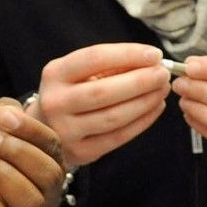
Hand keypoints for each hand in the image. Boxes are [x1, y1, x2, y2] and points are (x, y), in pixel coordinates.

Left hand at [0, 100, 67, 206]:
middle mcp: (45, 194)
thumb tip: (9, 110)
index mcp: (47, 164)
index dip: (31, 130)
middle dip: (18, 152)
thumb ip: (1, 114)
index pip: (53, 146)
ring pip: (31, 201)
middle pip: (50, 175)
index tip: (4, 119)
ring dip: (3, 175)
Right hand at [35, 43, 171, 164]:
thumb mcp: (79, 73)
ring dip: (145, 102)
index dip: (127, 54)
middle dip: (140, 81)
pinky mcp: (80, 152)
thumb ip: (110, 66)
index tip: (154, 54)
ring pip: (114, 117)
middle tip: (163, 74)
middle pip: (104, 91)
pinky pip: (118, 137)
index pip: (94, 58)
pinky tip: (155, 108)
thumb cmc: (70, 93)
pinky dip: (142, 122)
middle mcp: (56, 102)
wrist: (43, 130)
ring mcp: (66, 131)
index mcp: (55, 74)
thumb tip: (150, 61)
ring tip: (162, 90)